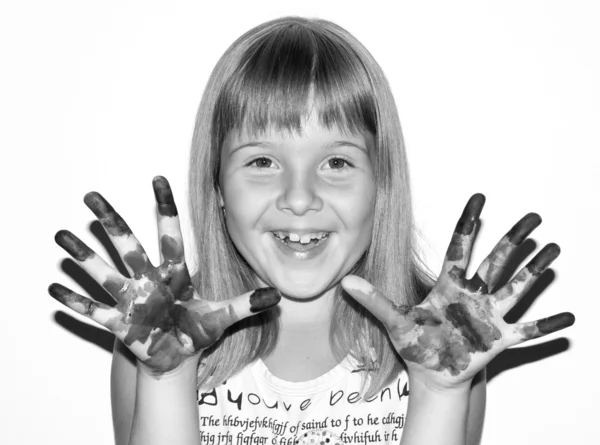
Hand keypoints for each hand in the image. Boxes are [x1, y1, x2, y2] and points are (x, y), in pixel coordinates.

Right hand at [49, 176, 279, 373]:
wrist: (176, 356)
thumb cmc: (195, 331)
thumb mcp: (222, 316)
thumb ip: (246, 304)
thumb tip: (276, 295)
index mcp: (173, 272)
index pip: (170, 233)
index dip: (165, 207)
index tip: (158, 177)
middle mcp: (148, 280)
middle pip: (127, 244)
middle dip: (110, 220)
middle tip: (90, 195)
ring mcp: (131, 300)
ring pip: (104, 273)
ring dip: (83, 256)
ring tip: (61, 237)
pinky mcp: (119, 324)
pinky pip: (94, 312)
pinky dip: (75, 302)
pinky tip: (54, 289)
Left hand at [342, 194, 573, 388]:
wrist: (432, 374)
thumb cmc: (417, 344)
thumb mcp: (395, 321)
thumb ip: (374, 301)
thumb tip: (345, 282)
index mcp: (449, 287)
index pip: (460, 247)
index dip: (468, 223)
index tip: (479, 197)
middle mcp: (473, 296)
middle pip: (496, 262)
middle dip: (514, 240)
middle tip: (533, 217)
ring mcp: (489, 316)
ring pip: (516, 288)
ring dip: (535, 271)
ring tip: (554, 250)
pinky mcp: (500, 340)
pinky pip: (529, 331)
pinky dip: (548, 326)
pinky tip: (570, 317)